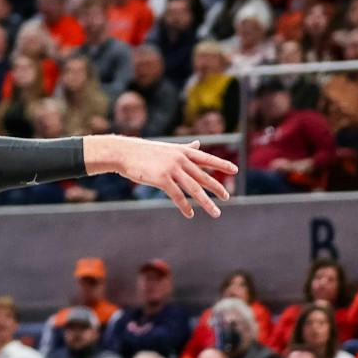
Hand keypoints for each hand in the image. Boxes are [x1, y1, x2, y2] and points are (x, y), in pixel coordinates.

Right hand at [103, 137, 234, 218]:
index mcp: (181, 151)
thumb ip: (185, 148)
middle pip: (203, 176)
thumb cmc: (144, 151)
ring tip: (215, 213)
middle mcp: (179, 159)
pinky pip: (177, 196)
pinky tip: (190, 214)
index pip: (206, 158)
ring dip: (206, 202)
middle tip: (227, 197)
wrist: (123, 153)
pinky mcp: (162, 179)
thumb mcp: (168, 148)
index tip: (235, 170)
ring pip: (194, 188)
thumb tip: (199, 144)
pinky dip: (185, 206)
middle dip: (216, 188)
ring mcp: (171, 169)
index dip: (221, 164)